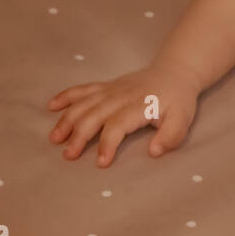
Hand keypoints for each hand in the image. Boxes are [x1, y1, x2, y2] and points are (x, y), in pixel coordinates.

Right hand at [47, 60, 202, 166]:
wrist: (175, 72)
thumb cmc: (178, 99)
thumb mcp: (183, 119)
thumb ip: (171, 136)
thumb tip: (154, 151)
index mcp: (139, 105)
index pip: (117, 125)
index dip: (107, 144)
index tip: (101, 163)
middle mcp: (120, 96)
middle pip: (94, 115)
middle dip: (79, 136)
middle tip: (68, 155)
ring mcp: (111, 89)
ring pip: (84, 103)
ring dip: (67, 119)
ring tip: (54, 138)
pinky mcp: (106, 86)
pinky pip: (83, 89)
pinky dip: (66, 96)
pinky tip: (51, 106)